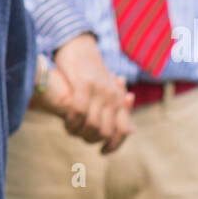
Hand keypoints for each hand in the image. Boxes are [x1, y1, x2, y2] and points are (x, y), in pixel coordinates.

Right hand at [35, 34, 134, 153]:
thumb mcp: (109, 90)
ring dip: (80, 132)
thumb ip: (119, 110)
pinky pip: (79, 112)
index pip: (123, 130)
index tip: (103, 152)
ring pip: (93, 125)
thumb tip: (131, 131)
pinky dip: (72, 122)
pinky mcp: (84, 84)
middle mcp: (113, 95)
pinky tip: (66, 122)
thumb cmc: (91, 71)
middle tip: (80, 136)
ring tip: (71, 129)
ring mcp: (99, 90)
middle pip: (106, 132)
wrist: (79, 46)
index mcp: (119, 99)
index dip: (114, 145)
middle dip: (91, 139)